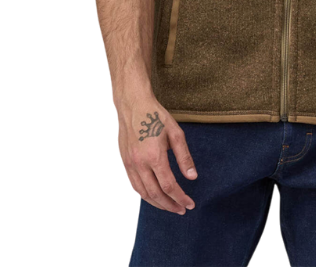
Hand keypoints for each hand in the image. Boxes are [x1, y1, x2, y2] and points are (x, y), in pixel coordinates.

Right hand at [115, 95, 198, 214]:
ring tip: (169, 206)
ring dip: (156, 203)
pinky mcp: (123, 162)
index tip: (190, 204)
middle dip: (169, 205)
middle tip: (181, 210)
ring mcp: (129, 164)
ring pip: (142, 193)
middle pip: (155, 194)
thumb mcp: (176, 133)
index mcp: (154, 156)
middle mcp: (139, 163)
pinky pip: (133, 184)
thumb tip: (192, 177)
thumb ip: (184, 157)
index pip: (168, 186)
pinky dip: (144, 194)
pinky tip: (153, 195)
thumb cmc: (156, 116)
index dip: (180, 198)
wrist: (132, 105)